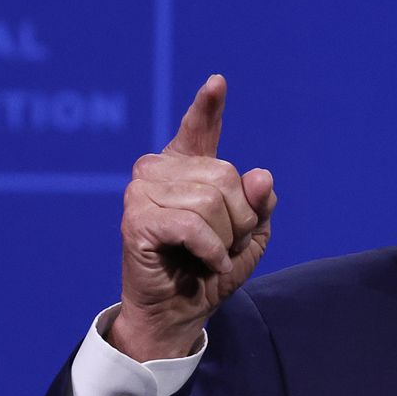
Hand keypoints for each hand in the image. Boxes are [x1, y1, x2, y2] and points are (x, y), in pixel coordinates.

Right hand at [109, 75, 277, 361]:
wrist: (179, 312)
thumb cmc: (211, 270)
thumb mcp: (250, 235)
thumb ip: (259, 202)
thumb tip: (260, 176)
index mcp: (186, 168)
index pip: (199, 130)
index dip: (208, 107)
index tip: (218, 82)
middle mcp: (159, 170)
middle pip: (226, 176)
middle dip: (240, 219)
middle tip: (223, 246)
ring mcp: (142, 191)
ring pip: (211, 202)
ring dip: (224, 239)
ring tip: (208, 256)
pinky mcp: (135, 219)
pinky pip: (192, 225)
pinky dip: (211, 250)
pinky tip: (206, 264)